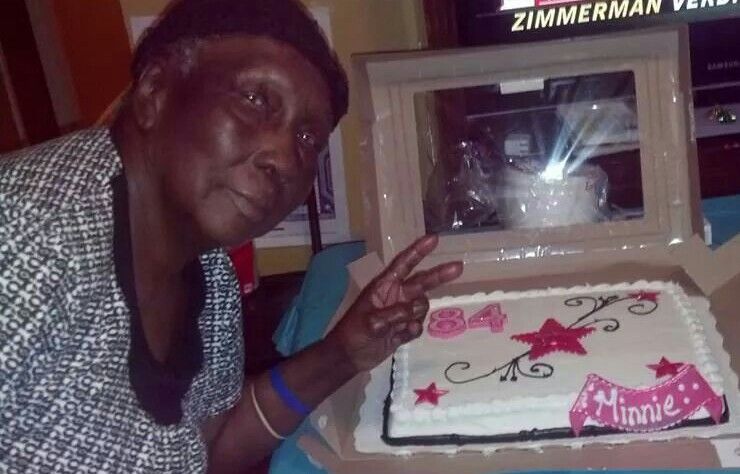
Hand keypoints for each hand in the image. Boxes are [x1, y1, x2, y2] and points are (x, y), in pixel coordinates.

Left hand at [324, 235, 462, 371]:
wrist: (348, 357)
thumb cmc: (353, 333)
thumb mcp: (371, 322)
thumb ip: (394, 313)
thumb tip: (416, 309)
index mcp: (384, 286)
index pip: (403, 265)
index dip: (418, 251)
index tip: (434, 239)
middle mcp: (395, 296)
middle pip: (422, 282)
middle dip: (439, 275)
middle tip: (459, 266)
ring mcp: (400, 313)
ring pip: (422, 307)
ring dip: (418, 315)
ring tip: (403, 325)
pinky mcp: (403, 330)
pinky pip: (418, 326)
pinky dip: (413, 330)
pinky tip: (401, 337)